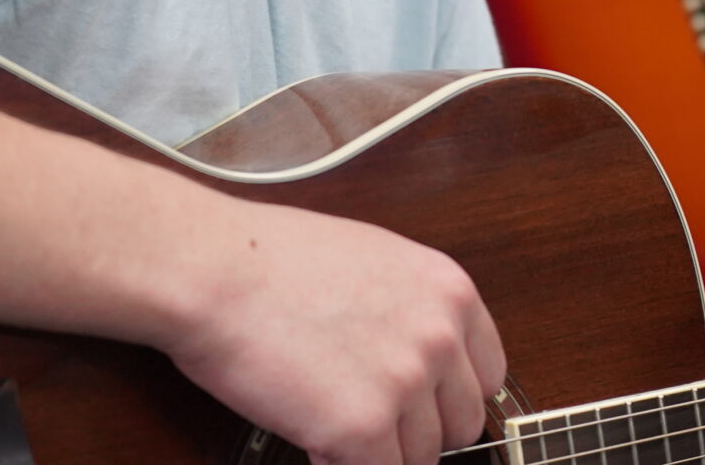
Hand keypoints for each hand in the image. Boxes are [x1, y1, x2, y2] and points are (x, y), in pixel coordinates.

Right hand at [166, 202, 505, 464]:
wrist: (216, 271)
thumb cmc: (272, 260)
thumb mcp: (375, 263)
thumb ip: (412, 312)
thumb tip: (422, 359)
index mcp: (451, 293)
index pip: (489, 375)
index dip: (449, 398)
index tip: (423, 408)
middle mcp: (441, 337)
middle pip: (461, 425)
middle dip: (416, 431)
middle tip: (369, 421)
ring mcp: (406, 385)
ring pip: (419, 459)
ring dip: (377, 453)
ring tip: (328, 420)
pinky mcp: (361, 427)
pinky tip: (313, 440)